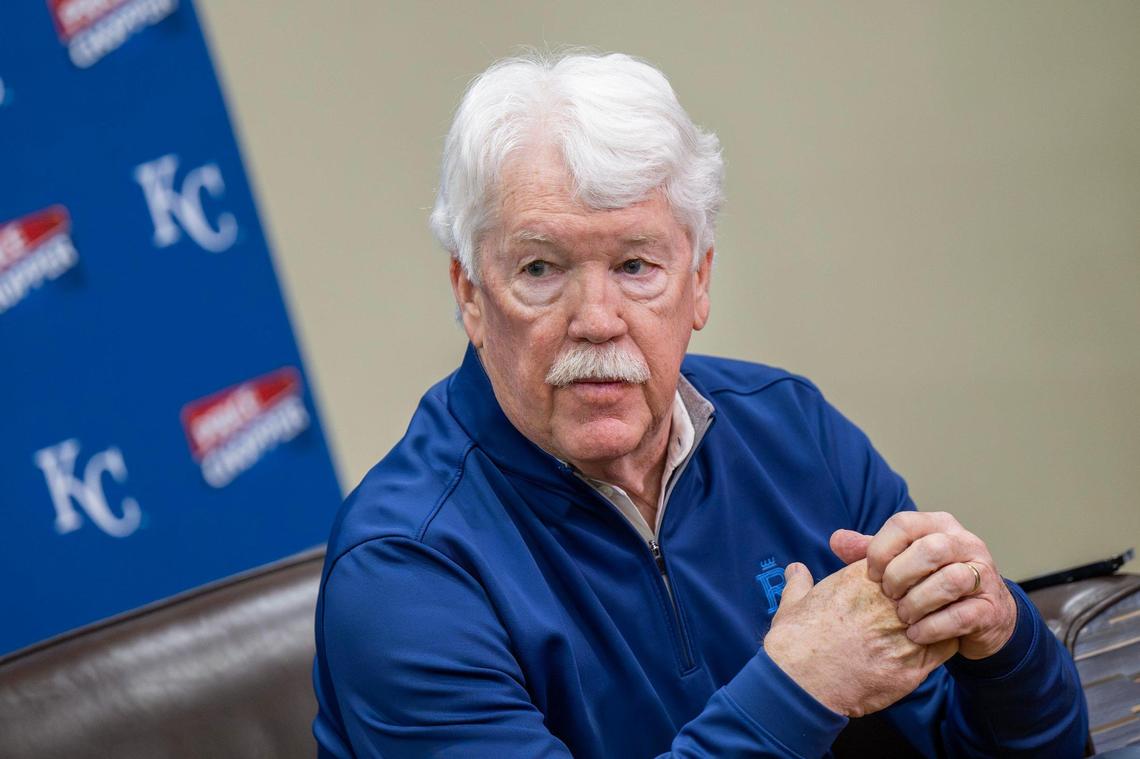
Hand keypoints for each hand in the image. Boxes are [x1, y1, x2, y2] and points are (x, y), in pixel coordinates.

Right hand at [763, 559, 958, 717]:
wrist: (800, 683)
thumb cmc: (795, 642)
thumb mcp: (792, 603)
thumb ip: (799, 583)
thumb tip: (795, 570)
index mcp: (861, 580)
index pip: (902, 561)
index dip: (904, 571)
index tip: (898, 583)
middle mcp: (888, 603)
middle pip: (928, 583)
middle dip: (928, 590)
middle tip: (920, 602)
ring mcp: (903, 634)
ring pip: (944, 612)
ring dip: (940, 616)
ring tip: (932, 623)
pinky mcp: (913, 665)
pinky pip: (947, 645)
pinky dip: (944, 642)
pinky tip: (931, 647)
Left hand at [831, 512, 1017, 659]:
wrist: (981, 617)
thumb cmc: (931, 584)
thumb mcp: (901, 563)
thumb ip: (871, 551)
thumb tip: (836, 539)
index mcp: (938, 525)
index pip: (904, 523)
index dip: (881, 549)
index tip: (871, 575)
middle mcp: (965, 543)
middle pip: (930, 549)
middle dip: (901, 575)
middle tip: (888, 596)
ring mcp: (983, 575)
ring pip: (951, 580)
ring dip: (918, 602)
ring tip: (902, 616)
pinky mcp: (991, 608)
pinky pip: (962, 615)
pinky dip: (933, 627)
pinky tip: (916, 634)